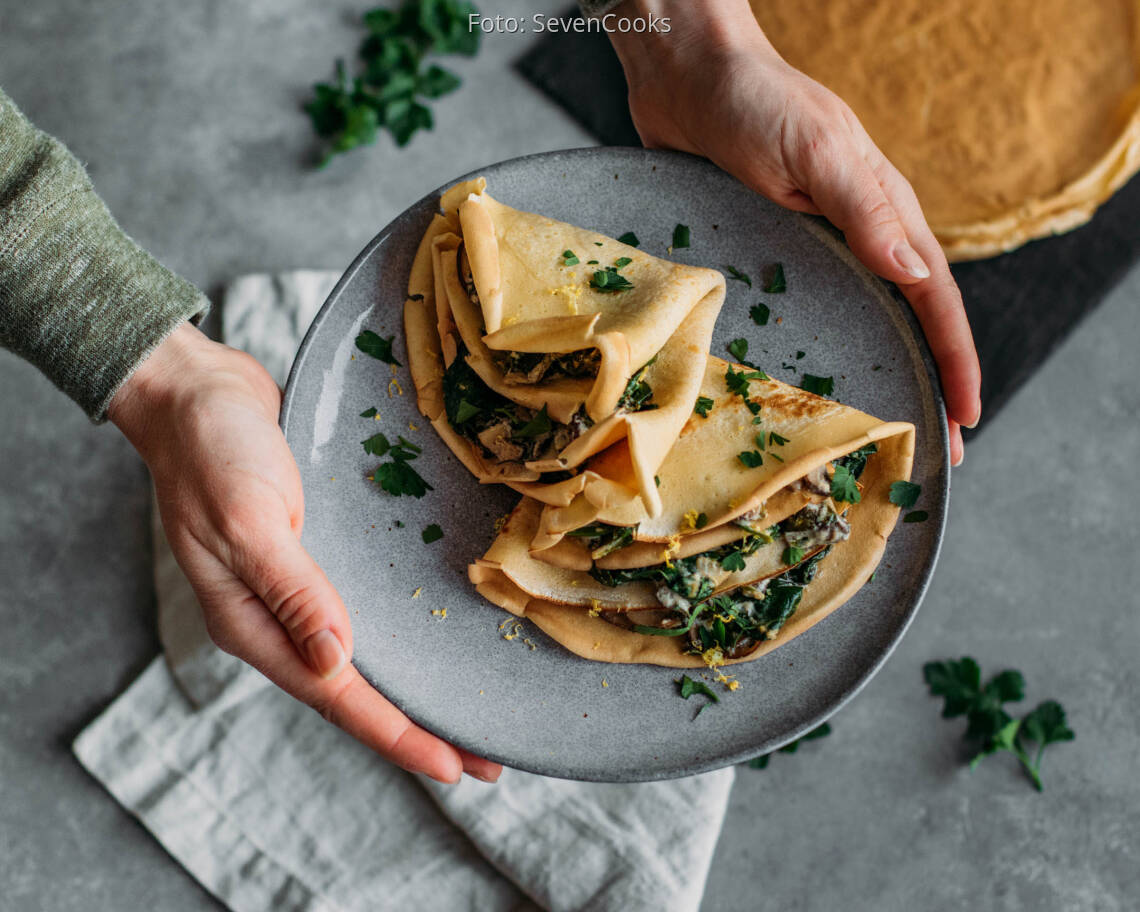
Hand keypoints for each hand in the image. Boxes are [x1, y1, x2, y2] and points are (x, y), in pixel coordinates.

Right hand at [109, 322, 500, 783]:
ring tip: (474, 713)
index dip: (395, 733)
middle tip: (487, 760)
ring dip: (417, 685)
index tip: (452, 765)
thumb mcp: (246, 517)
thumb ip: (291, 589)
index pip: (334, 694)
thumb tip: (337, 661)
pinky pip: (366, 608)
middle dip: (419, 726)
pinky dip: (403, 633)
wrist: (199, 392)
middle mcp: (276, 618)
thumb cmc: (211, 449)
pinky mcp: (319, 556)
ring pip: (366, 655)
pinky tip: (437, 638)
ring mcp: (297, 589)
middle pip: (356, 689)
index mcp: (250, 623)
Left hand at [609, 0, 981, 464]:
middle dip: (920, 383)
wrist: (685, 75)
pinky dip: (807, 351)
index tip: (966, 419)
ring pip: (851, 321)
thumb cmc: (755, 101)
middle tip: (931, 452)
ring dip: (865, 374)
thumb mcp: (816, 151)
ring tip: (868, 434)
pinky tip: (792, 387)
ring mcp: (809, 245)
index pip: (935, 299)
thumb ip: (865, 210)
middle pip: (901, 321)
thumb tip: (917, 276)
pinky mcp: (763, 250)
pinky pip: (796, 311)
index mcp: (882, 212)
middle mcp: (853, 236)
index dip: (954, 361)